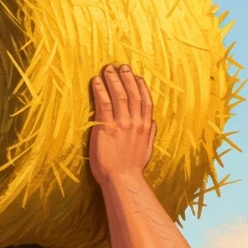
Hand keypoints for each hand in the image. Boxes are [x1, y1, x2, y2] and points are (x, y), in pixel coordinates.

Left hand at [88, 64, 156, 185]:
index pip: (144, 100)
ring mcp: (121, 124)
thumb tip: (151, 122)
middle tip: (120, 66)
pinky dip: (100, 90)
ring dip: (113, 79)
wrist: (122, 180)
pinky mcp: (106, 127)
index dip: (140, 86)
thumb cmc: (132, 169)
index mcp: (144, 127)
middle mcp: (135, 122)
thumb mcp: (146, 151)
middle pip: (132, 93)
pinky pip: (104, 103)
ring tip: (107, 68)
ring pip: (119, 94)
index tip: (135, 76)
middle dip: (126, 77)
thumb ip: (149, 134)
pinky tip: (96, 80)